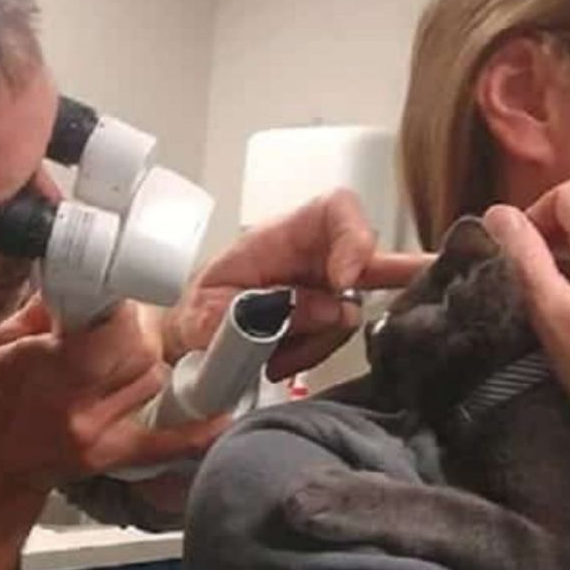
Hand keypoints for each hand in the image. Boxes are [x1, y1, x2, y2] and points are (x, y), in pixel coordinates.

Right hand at [0, 295, 226, 531]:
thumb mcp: (2, 345)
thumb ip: (42, 310)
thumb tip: (81, 278)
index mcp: (48, 368)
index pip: (108, 326)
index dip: (121, 305)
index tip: (120, 292)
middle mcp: (77, 402)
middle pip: (140, 351)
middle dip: (136, 330)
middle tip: (120, 325)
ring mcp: (100, 430)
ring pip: (153, 379)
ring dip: (147, 363)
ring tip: (120, 361)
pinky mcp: (114, 453)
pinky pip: (165, 443)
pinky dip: (197, 431)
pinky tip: (221, 418)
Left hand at [163, 188, 430, 379]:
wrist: (193, 340)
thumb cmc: (199, 311)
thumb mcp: (210, 312)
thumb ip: (259, 309)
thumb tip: (321, 310)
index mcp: (280, 236)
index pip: (335, 210)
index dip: (353, 238)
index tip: (344, 281)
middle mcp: (311, 257)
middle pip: (367, 257)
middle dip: (376, 284)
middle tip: (343, 316)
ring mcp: (324, 290)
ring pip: (354, 310)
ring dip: (323, 338)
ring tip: (278, 353)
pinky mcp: (326, 321)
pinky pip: (342, 337)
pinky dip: (318, 353)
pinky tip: (286, 359)